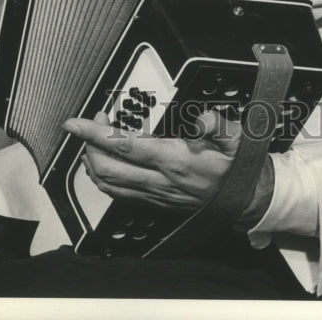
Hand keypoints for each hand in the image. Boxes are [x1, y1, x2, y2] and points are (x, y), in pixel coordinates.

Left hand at [63, 109, 273, 224]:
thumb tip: (202, 118)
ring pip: (108, 184)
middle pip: (106, 167)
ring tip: (93, 141)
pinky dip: (104, 178)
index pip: (123, 145)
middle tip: (93, 122)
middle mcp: (159, 180)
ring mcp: (154, 195)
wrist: (246, 199)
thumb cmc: (237, 166)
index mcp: (174, 160)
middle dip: (89, 145)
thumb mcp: (235, 139)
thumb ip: (217, 125)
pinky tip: (105, 163)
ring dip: (93, 162)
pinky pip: (119, 194)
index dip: (95, 134)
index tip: (75, 123)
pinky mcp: (155, 202)